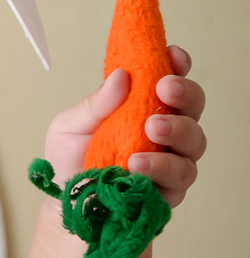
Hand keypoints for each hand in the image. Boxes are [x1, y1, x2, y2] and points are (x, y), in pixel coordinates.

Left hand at [44, 46, 204, 206]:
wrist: (63, 202)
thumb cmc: (69, 159)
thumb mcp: (70, 126)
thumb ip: (96, 104)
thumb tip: (121, 76)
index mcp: (142, 107)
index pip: (170, 80)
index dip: (177, 65)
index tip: (173, 55)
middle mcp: (164, 131)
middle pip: (193, 107)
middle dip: (184, 94)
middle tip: (164, 90)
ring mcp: (170, 160)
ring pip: (194, 142)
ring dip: (177, 131)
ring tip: (150, 129)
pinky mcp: (168, 190)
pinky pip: (178, 178)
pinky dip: (161, 168)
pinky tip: (139, 165)